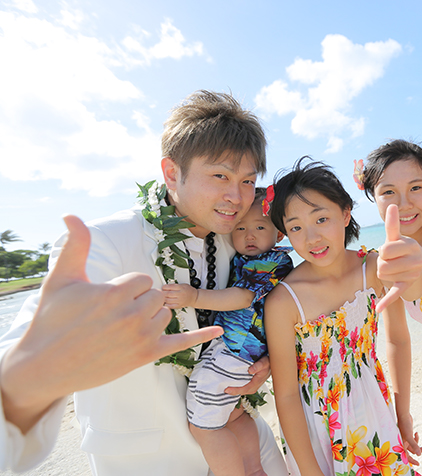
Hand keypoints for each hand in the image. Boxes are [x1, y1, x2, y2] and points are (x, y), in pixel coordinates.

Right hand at [0, 215, 222, 432]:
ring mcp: (143, 337)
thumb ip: (76, 245)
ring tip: (120, 331)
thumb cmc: (51, 321)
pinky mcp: (148, 355)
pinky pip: (182, 342)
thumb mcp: (61, 279)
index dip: (126, 288)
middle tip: (111, 317)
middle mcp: (134, 314)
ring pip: (165, 314)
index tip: (106, 301)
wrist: (44, 366)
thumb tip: (71, 215)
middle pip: (156, 296)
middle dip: (138, 302)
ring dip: (149, 318)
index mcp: (116, 292)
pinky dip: (201, 335)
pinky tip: (218, 329)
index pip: (142, 279)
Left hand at [162, 283, 197, 308]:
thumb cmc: (189, 290)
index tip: (163, 287)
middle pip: (168, 294)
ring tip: (163, 297)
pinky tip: (166, 302)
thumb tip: (166, 286)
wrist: (195, 297)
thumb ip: (175, 285)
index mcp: (181, 288)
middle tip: (161, 292)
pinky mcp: (179, 305)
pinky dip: (167, 304)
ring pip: (168, 300)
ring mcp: (180, 300)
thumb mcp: (183, 285)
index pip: (170, 287)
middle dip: (163, 293)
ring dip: (164, 299)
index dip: (165, 287)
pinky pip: (171, 306)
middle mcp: (180, 294)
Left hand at [225, 355, 270, 395]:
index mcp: (258, 381)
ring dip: (237, 391)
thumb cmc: (268, 362)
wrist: (272, 362)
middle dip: (234, 392)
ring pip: (245, 390)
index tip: (227, 389)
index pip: (245, 388)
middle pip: (244, 391)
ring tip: (228, 390)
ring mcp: (255, 385)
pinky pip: (245, 387)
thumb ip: (258, 365)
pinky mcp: (253, 383)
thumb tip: (250, 370)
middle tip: (225, 390)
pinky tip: (234, 386)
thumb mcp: (264, 362)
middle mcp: (256, 385)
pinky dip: (239, 388)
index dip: (236, 390)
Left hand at [376, 204, 421, 311]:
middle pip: (382, 264)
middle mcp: (415, 259)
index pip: (385, 250)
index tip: (390, 251)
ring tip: (394, 270)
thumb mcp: (398, 238)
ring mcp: (413, 273)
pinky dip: (386, 301)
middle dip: (382, 263)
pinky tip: (378, 308)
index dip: (383, 251)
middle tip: (391, 262)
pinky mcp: (407, 287)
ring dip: (384, 274)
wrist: (418, 270)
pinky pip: (394, 293)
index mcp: (411, 244)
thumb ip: (393, 223)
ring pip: (383, 276)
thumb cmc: (402, 250)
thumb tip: (392, 204)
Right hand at [396, 414, 421, 465]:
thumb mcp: (409, 436)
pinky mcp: (409, 435)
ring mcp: (406, 439)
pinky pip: (414, 440)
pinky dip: (417, 438)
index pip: (406, 456)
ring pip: (414, 446)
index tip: (418, 464)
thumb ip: (414, 445)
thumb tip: (419, 454)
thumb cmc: (404, 426)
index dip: (412, 461)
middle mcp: (403, 443)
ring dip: (419, 445)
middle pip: (412, 451)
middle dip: (419, 450)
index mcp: (401, 445)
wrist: (404, 415)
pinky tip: (417, 433)